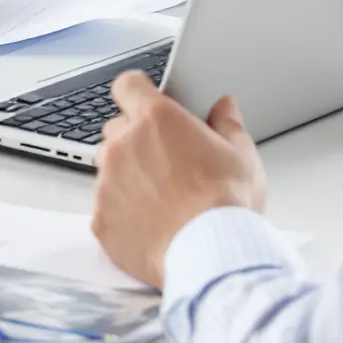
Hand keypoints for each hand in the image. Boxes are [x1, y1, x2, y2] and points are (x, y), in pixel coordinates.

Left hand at [90, 71, 265, 288]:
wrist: (211, 256)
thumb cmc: (226, 206)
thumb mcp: (241, 155)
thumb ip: (227, 123)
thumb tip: (224, 107)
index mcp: (156, 120)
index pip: (127, 85)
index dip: (136, 92)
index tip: (144, 100)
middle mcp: (123, 145)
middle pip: (116, 129)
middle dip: (135, 139)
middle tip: (164, 161)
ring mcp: (107, 183)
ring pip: (107, 168)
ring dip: (126, 175)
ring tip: (160, 197)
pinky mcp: (101, 218)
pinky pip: (104, 207)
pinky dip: (120, 211)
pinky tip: (149, 223)